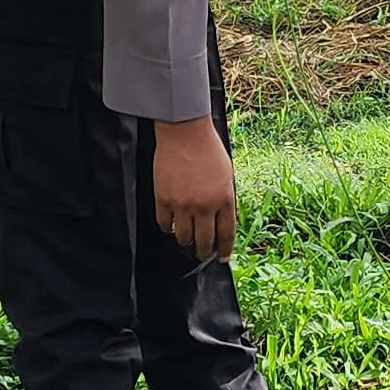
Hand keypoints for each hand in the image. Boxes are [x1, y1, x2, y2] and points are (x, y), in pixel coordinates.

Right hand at [152, 116, 237, 259]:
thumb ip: (224, 199)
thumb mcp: (227, 175)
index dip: (224, 250)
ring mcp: (183, 204)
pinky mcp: (163, 199)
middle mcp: (205, 206)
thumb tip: (220, 221)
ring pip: (184, 237)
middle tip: (202, 254)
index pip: (226, 234)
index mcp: (225, 199)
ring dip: (186, 241)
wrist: (184, 131)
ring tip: (186, 238)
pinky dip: (168, 228)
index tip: (222, 257)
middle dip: (204, 252)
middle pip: (205, 241)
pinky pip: (164, 224)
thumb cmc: (208, 149)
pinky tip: (171, 225)